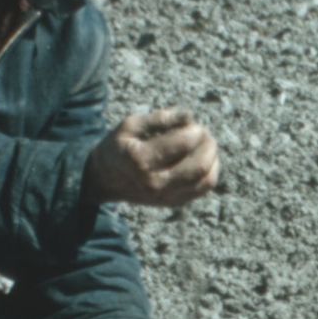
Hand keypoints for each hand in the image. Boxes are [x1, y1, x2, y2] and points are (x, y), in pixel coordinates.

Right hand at [86, 108, 220, 209]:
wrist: (104, 180)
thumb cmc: (118, 147)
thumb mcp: (130, 125)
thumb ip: (160, 118)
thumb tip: (190, 115)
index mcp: (141, 160)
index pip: (184, 143)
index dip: (194, 128)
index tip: (191, 121)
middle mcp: (155, 183)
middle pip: (200, 165)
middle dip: (208, 143)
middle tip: (202, 131)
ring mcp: (166, 197)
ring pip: (207, 180)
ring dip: (213, 158)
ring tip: (205, 144)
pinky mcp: (173, 203)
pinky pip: (203, 189)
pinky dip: (210, 172)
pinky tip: (204, 159)